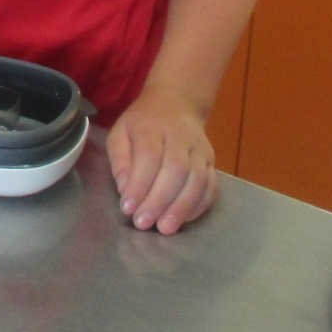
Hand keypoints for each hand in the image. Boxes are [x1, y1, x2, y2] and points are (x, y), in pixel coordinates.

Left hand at [105, 84, 217, 234]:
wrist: (177, 103)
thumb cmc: (142, 123)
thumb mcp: (120, 132)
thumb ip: (120, 160)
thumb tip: (126, 189)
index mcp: (152, 126)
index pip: (149, 156)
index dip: (139, 184)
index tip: (128, 208)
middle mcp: (180, 137)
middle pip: (175, 169)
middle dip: (159, 200)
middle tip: (143, 223)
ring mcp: (200, 149)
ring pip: (197, 179)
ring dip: (181, 207)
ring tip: (165, 228)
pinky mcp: (211, 161)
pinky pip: (211, 185)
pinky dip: (199, 205)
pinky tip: (184, 219)